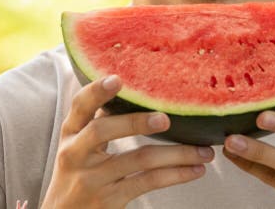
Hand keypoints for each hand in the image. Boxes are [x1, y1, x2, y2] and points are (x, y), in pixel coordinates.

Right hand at [41, 75, 213, 207]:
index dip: (96, 91)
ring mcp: (91, 179)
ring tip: (204, 151)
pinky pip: (147, 182)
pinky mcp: (108, 200)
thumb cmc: (78, 174)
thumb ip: (101, 120)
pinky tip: (195, 170)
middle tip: (166, 119)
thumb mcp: (79, 146)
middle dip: (136, 122)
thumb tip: (137, 90)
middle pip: (102, 130)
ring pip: (137, 159)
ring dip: (176, 154)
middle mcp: (75, 153)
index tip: (117, 78)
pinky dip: (175, 175)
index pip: (79, 106)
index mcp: (70, 133)